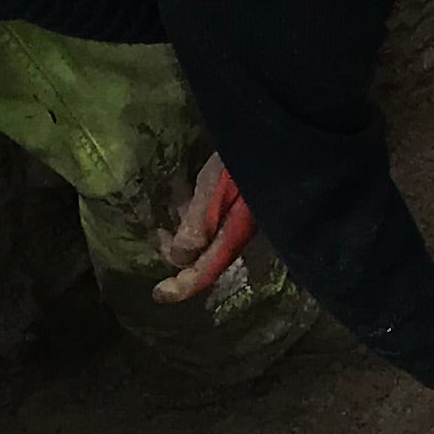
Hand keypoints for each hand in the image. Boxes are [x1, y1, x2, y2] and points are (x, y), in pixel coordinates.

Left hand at [154, 154, 253, 302]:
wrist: (275, 139)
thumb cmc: (245, 158)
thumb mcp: (215, 187)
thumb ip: (199, 221)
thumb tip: (179, 257)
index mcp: (233, 234)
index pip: (205, 270)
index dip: (182, 286)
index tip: (159, 294)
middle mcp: (237, 232)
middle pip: (205, 258)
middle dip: (180, 254)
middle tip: (160, 234)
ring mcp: (241, 219)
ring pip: (209, 239)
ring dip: (186, 235)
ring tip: (169, 219)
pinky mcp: (242, 203)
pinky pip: (214, 221)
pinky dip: (194, 218)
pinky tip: (187, 201)